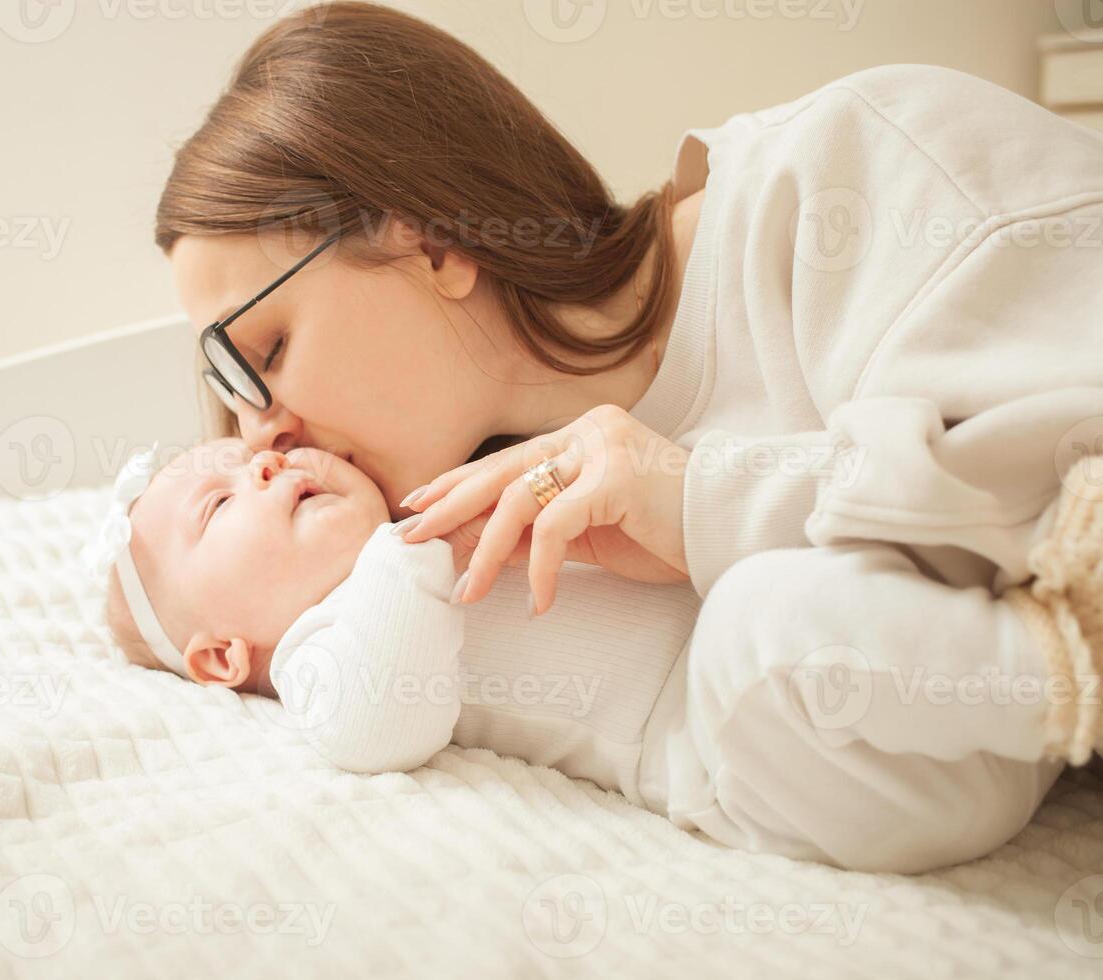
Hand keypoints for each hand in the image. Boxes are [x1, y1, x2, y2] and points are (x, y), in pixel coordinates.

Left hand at [402, 405, 690, 612]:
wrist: (727, 532)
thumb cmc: (661, 532)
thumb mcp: (588, 530)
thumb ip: (539, 527)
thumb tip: (474, 545)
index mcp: (577, 438)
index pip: (504, 462)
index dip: (456, 484)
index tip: (417, 507)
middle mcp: (585, 432)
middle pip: (499, 473)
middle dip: (448, 509)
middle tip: (410, 540)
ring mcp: (600, 448)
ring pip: (519, 500)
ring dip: (487, 552)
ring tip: (467, 593)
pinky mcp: (615, 476)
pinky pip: (556, 526)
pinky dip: (540, 569)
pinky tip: (538, 602)